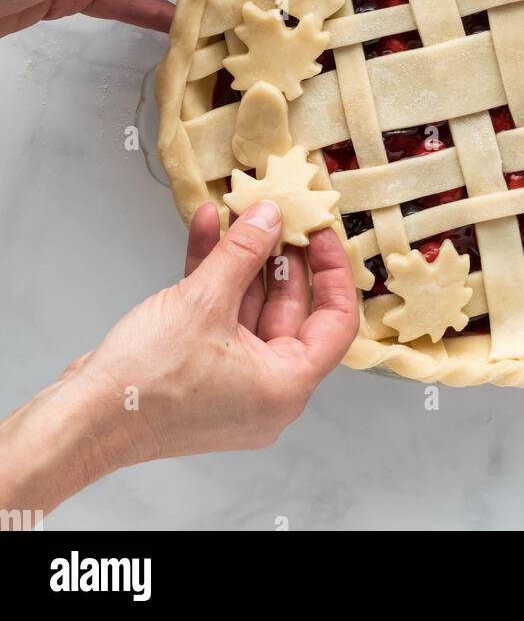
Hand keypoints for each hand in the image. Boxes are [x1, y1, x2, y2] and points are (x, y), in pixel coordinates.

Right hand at [0, 204, 358, 518]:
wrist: (82, 419)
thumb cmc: (146, 383)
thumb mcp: (205, 301)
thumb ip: (244, 252)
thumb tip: (270, 216)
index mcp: (285, 386)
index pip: (335, 322)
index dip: (333, 271)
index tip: (320, 233)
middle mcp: (265, 389)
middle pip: (291, 310)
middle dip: (280, 255)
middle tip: (278, 213)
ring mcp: (230, 381)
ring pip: (249, 307)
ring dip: (241, 257)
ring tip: (238, 210)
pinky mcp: (198, 371)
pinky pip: (219, 315)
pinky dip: (214, 275)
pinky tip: (206, 229)